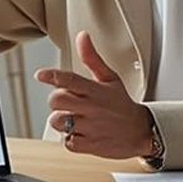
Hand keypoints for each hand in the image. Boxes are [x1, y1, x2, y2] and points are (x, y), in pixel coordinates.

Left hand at [37, 32, 153, 158]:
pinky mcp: (90, 145)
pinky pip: (67, 142)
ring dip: (61, 121)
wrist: (141, 131)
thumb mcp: (110, 78)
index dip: (52, 76)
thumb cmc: (122, 104)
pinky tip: (80, 132)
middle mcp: (92, 108)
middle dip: (56, 101)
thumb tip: (82, 37)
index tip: (41, 75)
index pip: (70, 80)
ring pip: (58, 122)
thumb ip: (92, 58)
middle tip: (66, 103)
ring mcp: (91, 127)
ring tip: (74, 119)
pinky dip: (70, 139)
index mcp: (96, 90)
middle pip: (57, 101)